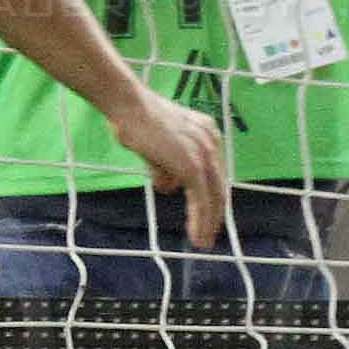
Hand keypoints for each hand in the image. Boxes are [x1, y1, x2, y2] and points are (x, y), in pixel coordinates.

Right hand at [111, 91, 232, 247]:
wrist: (128, 107)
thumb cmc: (135, 121)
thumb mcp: (156, 148)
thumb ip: (166, 166)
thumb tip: (169, 187)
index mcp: (207, 133)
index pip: (215, 173)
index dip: (212, 197)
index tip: (207, 216)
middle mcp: (212, 142)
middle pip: (219, 187)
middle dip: (214, 215)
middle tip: (208, 235)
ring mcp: (204, 154)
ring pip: (213, 197)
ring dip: (208, 223)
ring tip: (201, 242)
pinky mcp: (193, 166)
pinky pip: (201, 200)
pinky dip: (199, 221)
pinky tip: (195, 236)